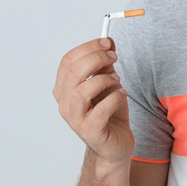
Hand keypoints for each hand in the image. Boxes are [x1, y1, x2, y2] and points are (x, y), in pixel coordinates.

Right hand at [53, 37, 134, 164]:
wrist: (115, 143)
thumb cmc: (109, 112)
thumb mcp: (108, 83)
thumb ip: (105, 64)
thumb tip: (108, 42)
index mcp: (64, 88)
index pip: (68, 61)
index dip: (88, 48)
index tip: (107, 43)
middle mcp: (65, 103)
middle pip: (73, 72)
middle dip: (97, 59)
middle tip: (114, 58)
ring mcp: (76, 119)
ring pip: (82, 91)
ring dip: (103, 80)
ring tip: (117, 80)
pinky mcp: (90, 131)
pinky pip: (100, 111)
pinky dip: (114, 98)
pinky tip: (121, 94)